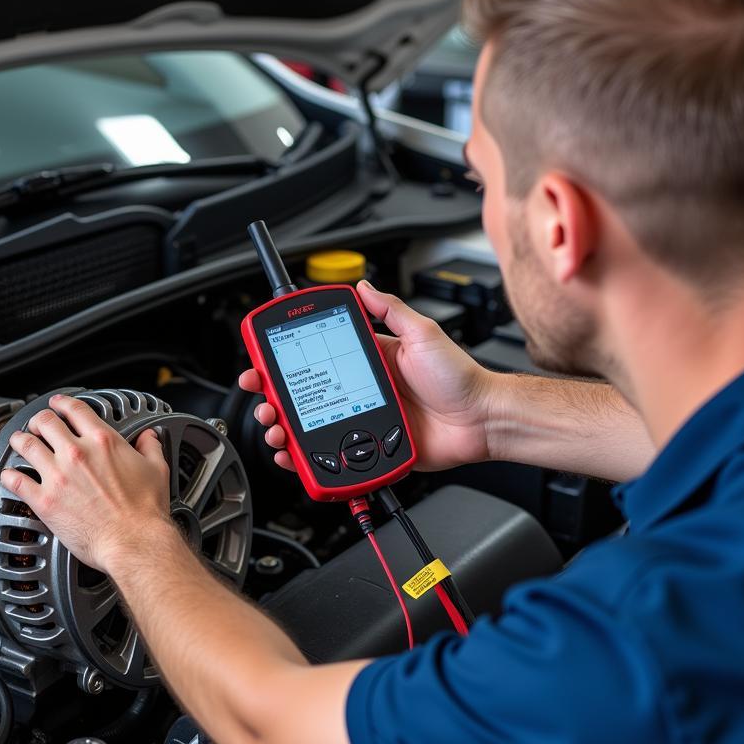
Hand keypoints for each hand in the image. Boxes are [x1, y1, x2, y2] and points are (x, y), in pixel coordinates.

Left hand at [0, 394, 174, 572]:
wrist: (134, 542)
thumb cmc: (145, 511)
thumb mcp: (157, 469)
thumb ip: (150, 447)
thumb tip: (149, 437)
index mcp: (103, 442)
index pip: (75, 410)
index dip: (63, 402)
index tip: (58, 404)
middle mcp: (76, 454)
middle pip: (45, 422)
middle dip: (38, 420)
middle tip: (37, 425)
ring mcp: (57, 476)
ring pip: (26, 445)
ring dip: (19, 440)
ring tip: (18, 442)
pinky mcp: (45, 500)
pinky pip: (16, 481)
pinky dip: (9, 476)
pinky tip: (9, 476)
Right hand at [238, 280, 495, 472]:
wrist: (480, 421)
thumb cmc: (459, 378)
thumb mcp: (423, 333)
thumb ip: (391, 310)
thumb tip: (363, 286)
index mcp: (367, 362)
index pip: (315, 359)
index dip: (285, 361)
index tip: (263, 361)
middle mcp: (359, 391)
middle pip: (304, 396)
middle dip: (274, 398)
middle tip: (263, 400)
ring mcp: (361, 420)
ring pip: (310, 427)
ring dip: (284, 429)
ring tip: (275, 428)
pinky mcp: (369, 448)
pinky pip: (331, 455)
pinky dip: (307, 458)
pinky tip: (293, 454)